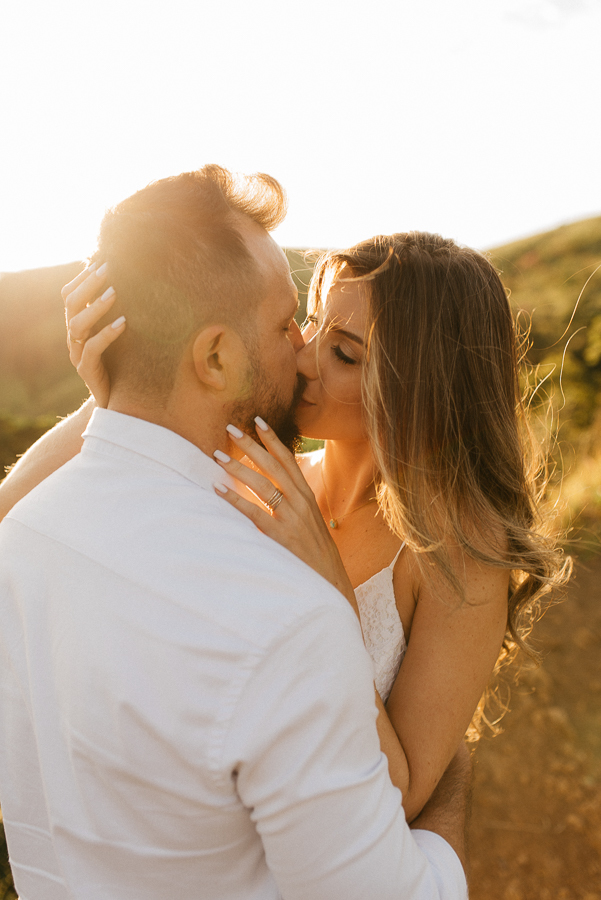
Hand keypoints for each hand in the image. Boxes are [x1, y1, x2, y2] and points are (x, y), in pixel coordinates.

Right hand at [62, 262, 125, 407]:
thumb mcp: (125, 334)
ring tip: (114, 293)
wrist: (122, 401)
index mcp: (79, 324)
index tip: (100, 260)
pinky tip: (123, 323)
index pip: (70, 295)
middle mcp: (74, 337)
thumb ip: (123, 311)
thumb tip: (138, 282)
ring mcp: (77, 354)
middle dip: (88, 284)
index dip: (81, 278)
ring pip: (76, 325)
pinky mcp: (87, 371)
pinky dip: (106, 334)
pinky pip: (91, 350)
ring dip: (95, 307)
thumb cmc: (126, 363)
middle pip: (70, 304)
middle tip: (108, 269)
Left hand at [213, 418, 358, 610]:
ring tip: (217, 455)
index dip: (273, 439)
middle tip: (230, 427)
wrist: (330, 583)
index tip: (257, 420)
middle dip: (250, 444)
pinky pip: (253, 513)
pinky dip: (235, 500)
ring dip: (238, 467)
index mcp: (307, 497)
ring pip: (261, 484)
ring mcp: (291, 518)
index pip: (288, 460)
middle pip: (272, 465)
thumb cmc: (316, 554)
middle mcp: (300, 502)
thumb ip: (294, 505)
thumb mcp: (310, 523)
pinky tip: (218, 489)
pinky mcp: (280, 536)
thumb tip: (274, 492)